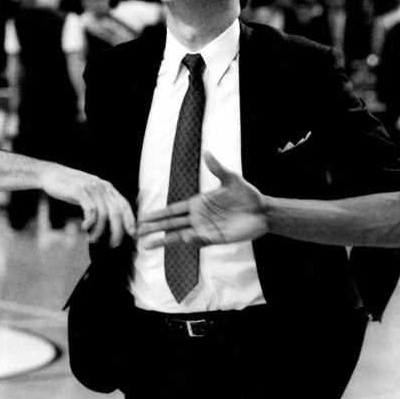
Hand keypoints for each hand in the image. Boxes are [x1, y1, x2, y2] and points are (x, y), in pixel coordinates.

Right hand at [39, 164, 134, 246]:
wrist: (52, 174)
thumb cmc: (71, 187)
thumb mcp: (91, 192)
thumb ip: (101, 202)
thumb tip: (112, 222)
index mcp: (108, 187)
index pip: (124, 205)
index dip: (130, 220)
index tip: (132, 234)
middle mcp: (102, 187)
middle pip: (116, 212)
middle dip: (117, 231)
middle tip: (114, 244)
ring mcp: (91, 188)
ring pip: (103, 214)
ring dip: (99, 230)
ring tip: (93, 239)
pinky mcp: (79, 191)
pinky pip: (91, 210)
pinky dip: (89, 222)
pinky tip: (84, 228)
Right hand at [138, 152, 267, 248]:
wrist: (263, 212)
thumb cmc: (247, 195)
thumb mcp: (232, 179)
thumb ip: (218, 169)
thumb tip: (207, 153)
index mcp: (198, 204)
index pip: (172, 210)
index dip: (158, 214)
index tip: (143, 218)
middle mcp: (198, 218)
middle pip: (171, 225)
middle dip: (154, 229)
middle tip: (136, 233)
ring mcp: (205, 230)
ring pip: (180, 237)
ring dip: (163, 240)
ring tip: (146, 245)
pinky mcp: (216, 239)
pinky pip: (199, 241)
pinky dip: (190, 241)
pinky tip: (181, 239)